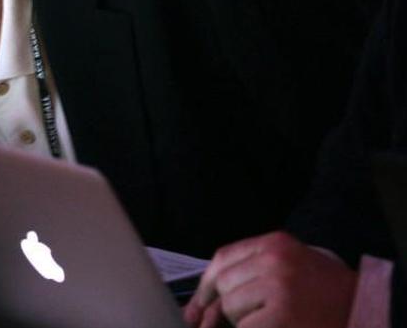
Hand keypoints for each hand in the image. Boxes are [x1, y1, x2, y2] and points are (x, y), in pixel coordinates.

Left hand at [183, 231, 356, 327]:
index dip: (207, 285)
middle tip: (260, 314)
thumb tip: (196, 312)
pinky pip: (245, 327)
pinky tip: (281, 326)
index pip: (222, 258)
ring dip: (247, 321)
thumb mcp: (288, 269)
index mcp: (277, 243)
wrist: (365, 311)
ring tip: (279, 318)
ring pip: (231, 308)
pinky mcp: (281, 316)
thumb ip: (247, 276)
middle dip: (230, 306)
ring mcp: (279, 287)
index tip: (199, 305)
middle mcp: (276, 260)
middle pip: (224, 284)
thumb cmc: (324, 295)